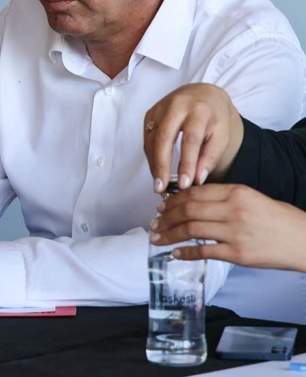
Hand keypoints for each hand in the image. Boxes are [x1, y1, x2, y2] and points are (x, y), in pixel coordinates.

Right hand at [143, 83, 244, 191]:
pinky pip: (146, 137)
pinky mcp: (150, 113)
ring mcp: (160, 108)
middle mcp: (176, 106)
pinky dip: (150, 155)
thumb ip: (210, 157)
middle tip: (161, 187)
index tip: (184, 185)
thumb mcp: (222, 136)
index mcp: (199, 111)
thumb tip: (196, 180)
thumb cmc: (214, 118)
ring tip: (158, 183)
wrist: (203, 94)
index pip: (190, 140)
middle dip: (161, 164)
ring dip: (153, 163)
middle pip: (164, 137)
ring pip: (151, 138)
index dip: (186, 163)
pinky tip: (156, 169)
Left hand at [151, 184, 305, 271]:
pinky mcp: (238, 253)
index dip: (173, 199)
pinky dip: (185, 253)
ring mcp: (234, 232)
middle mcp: (233, 210)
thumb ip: (225, 198)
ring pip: (191, 230)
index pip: (194, 193)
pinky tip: (175, 253)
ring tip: (157, 237)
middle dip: (166, 217)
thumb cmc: (280, 220)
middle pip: (188, 210)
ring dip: (169, 234)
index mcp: (236, 192)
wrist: (305, 240)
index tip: (162, 205)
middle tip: (154, 222)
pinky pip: (204, 251)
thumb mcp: (252, 198)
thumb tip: (194, 202)